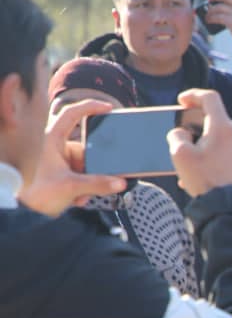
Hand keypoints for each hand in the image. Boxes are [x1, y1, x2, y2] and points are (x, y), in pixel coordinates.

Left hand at [19, 98, 125, 215]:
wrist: (25, 211)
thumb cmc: (37, 193)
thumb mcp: (71, 187)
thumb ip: (98, 184)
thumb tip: (120, 182)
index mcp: (52, 140)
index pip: (72, 114)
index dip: (91, 107)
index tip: (108, 108)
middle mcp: (56, 147)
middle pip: (87, 149)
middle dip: (93, 169)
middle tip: (92, 183)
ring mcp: (59, 160)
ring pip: (85, 165)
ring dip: (87, 182)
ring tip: (79, 196)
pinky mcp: (61, 172)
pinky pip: (81, 175)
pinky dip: (83, 187)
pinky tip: (76, 198)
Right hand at [167, 88, 231, 195]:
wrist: (227, 205)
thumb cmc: (205, 179)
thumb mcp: (180, 154)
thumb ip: (177, 135)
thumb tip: (181, 132)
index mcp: (223, 126)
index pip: (210, 97)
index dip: (193, 95)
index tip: (182, 101)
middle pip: (212, 116)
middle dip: (193, 123)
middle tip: (180, 131)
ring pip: (215, 133)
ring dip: (198, 140)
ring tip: (186, 157)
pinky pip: (221, 146)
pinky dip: (207, 151)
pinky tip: (196, 169)